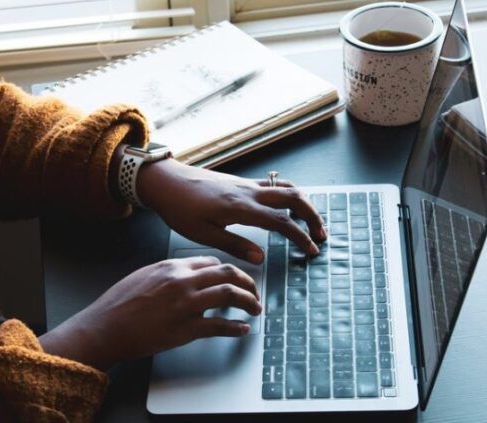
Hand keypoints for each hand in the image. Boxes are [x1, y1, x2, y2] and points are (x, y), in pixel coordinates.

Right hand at [39, 256, 260, 369]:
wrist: (104, 327)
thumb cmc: (118, 304)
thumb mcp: (144, 275)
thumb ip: (169, 273)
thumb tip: (189, 276)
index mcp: (172, 266)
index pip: (212, 262)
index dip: (229, 271)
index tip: (235, 279)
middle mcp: (182, 281)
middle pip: (228, 274)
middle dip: (248, 282)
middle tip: (254, 292)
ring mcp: (186, 305)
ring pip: (230, 295)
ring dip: (249, 302)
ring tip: (255, 309)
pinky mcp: (185, 329)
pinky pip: (220, 326)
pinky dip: (236, 328)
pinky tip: (242, 329)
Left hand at [137, 159, 325, 263]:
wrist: (166, 181)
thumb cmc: (179, 208)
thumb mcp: (203, 234)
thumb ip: (235, 245)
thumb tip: (261, 257)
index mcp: (241, 207)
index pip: (282, 221)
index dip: (300, 237)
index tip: (311, 250)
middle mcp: (248, 192)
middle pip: (293, 197)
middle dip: (312, 215)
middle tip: (320, 234)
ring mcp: (246, 184)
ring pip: (286, 187)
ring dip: (303, 203)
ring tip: (310, 221)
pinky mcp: (241, 182)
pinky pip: (273, 185)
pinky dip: (288, 195)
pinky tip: (287, 207)